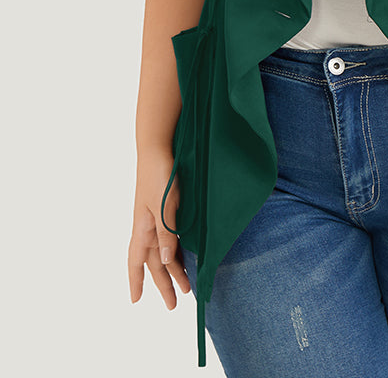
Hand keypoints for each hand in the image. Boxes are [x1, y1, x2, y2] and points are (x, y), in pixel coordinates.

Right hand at [128, 149, 191, 308]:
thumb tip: (166, 261)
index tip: (136, 301)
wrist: (158, 148)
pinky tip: (183, 257)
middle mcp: (147, 226)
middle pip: (154, 261)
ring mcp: (155, 218)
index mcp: (143, 228)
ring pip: (163, 251)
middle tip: (173, 305)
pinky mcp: (164, 208)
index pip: (137, 262)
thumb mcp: (164, 206)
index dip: (137, 281)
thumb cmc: (160, 175)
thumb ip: (166, 233)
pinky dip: (174, 252)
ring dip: (173, 270)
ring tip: (185, 287)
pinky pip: (168, 237)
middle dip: (163, 284)